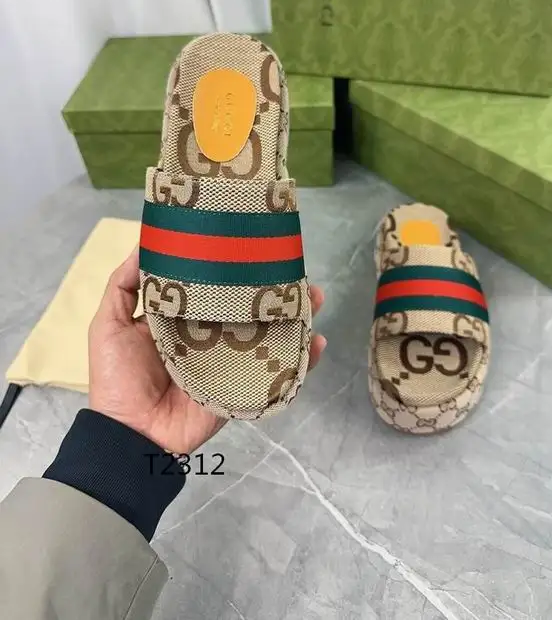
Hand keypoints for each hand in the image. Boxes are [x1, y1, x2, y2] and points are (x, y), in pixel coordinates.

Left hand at [89, 247, 326, 453]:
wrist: (129, 432)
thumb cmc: (117, 377)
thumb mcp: (109, 324)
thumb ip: (123, 286)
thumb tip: (143, 245)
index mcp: (183, 319)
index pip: (213, 288)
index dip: (233, 268)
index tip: (251, 245)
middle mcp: (211, 336)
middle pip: (249, 308)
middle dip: (274, 290)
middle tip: (296, 270)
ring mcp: (230, 362)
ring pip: (269, 335)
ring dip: (295, 317)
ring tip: (315, 297)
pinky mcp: (242, 386)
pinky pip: (275, 372)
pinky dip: (301, 361)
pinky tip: (316, 342)